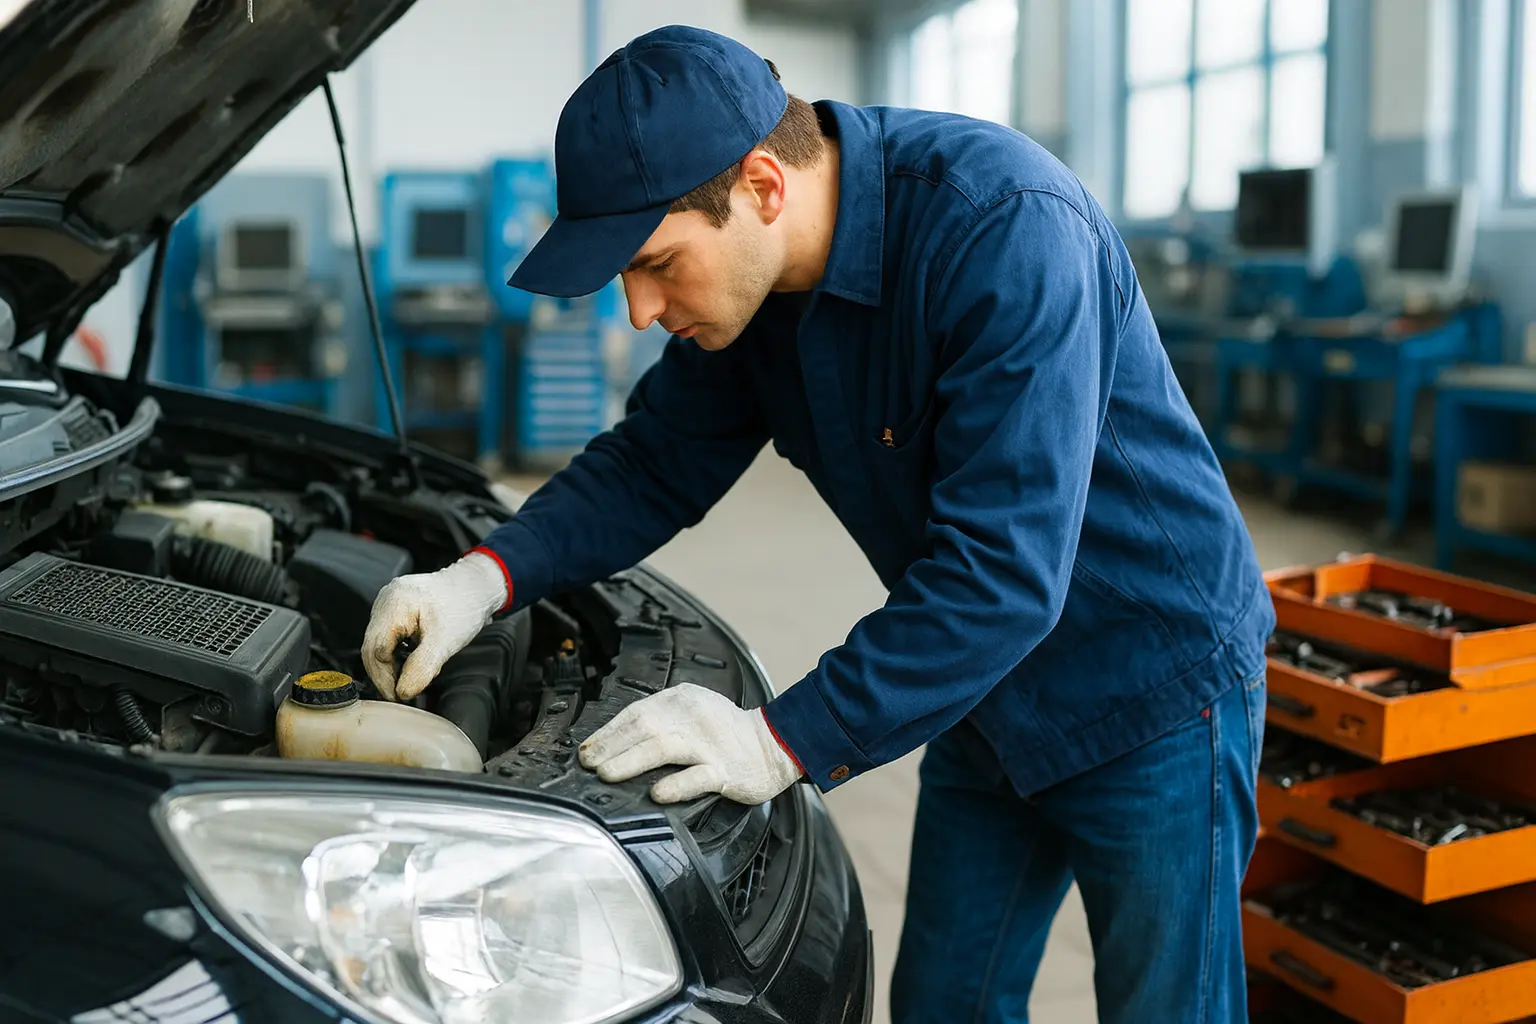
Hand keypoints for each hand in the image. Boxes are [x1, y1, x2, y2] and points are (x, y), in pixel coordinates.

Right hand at [362, 552, 507, 700]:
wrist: (477, 586)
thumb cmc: (465, 605)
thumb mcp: (446, 641)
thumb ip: (422, 667)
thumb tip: (403, 691)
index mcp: (394, 603)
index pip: (376, 651)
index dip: (385, 678)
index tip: (399, 696)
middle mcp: (385, 599)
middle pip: (372, 647)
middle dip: (384, 675)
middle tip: (400, 694)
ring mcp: (387, 603)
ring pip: (377, 643)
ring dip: (389, 666)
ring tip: (405, 681)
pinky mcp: (394, 609)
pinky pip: (386, 636)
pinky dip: (394, 654)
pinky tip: (407, 664)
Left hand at [579, 683, 803, 803]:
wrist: (774, 743)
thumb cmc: (725, 733)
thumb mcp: (691, 714)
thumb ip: (659, 723)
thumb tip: (613, 746)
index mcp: (682, 699)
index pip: (636, 713)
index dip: (608, 733)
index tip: (586, 750)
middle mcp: (693, 717)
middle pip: (644, 728)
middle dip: (611, 747)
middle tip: (588, 764)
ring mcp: (710, 744)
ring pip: (664, 748)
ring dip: (631, 761)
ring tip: (607, 774)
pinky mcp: (725, 769)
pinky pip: (697, 777)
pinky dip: (675, 784)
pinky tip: (656, 793)